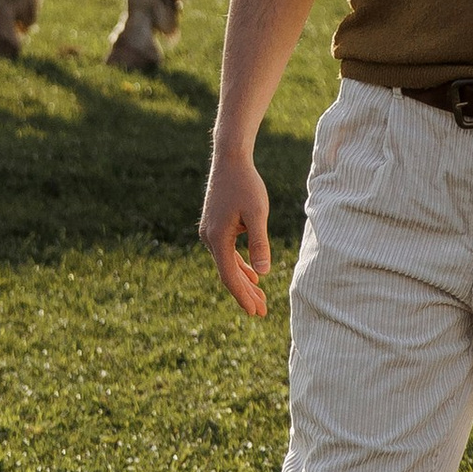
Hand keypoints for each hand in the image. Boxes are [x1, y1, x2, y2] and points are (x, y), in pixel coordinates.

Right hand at [201, 140, 274, 315]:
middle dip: (245, 293)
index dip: (243, 296)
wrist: (230, 159)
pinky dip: (239, 264)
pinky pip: (227, 252)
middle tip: (262, 312)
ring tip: (259, 297)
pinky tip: (252, 273)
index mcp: (217, 239)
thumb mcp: (257, 213)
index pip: (230, 276)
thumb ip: (259, 242)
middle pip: (228, 274)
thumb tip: (263, 271)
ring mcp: (210, 232)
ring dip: (244, 280)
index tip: (255, 312)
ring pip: (227, 264)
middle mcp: (209, 238)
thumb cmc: (246, 184)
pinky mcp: (215, 226)